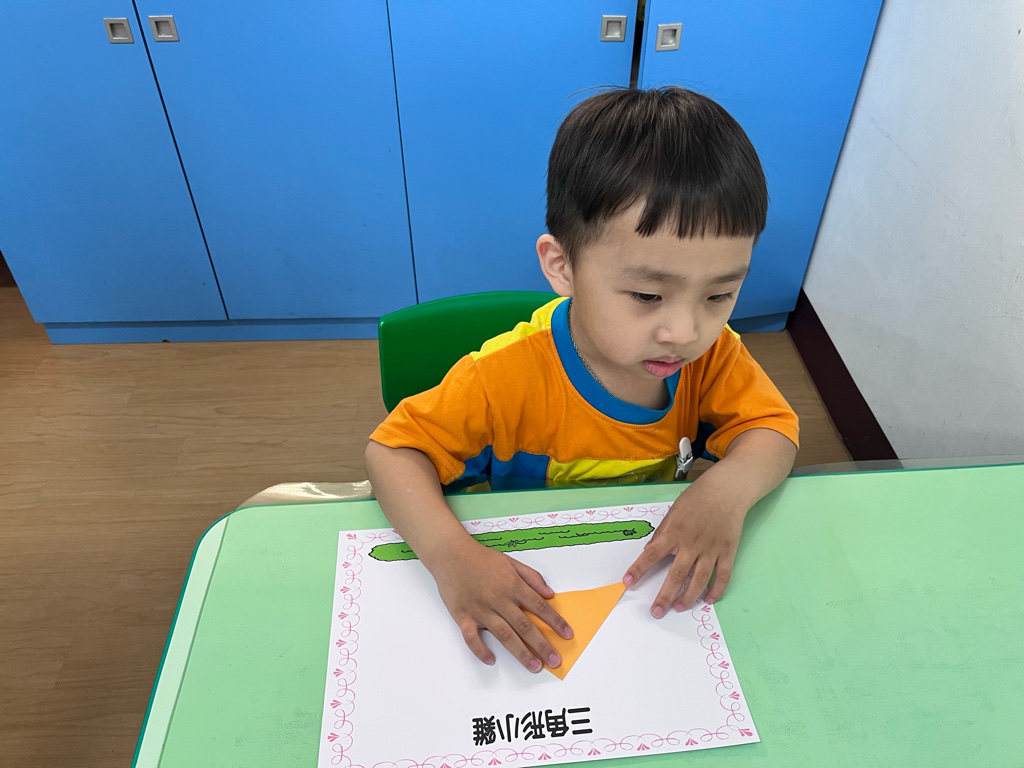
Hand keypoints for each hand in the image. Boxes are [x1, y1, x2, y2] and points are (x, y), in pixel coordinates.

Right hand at [430, 539, 572, 671]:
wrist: (450, 554)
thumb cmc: (481, 558)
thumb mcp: (511, 562)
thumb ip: (532, 578)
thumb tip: (550, 594)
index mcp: (512, 585)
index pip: (539, 606)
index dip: (555, 621)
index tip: (567, 634)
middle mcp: (499, 599)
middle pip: (524, 626)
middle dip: (542, 644)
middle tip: (555, 660)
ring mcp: (480, 609)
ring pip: (504, 635)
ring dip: (521, 652)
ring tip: (535, 666)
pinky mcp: (463, 616)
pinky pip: (472, 637)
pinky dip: (480, 650)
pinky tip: (491, 659)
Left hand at [623, 472, 746, 615]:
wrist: (726, 490)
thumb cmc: (697, 499)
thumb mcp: (673, 512)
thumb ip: (663, 533)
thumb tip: (651, 551)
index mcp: (674, 532)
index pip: (651, 554)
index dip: (638, 569)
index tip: (627, 582)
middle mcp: (692, 544)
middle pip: (676, 575)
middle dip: (665, 596)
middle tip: (656, 612)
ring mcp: (711, 549)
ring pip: (699, 580)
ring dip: (689, 597)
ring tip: (680, 608)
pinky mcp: (728, 552)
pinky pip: (723, 576)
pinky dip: (716, 590)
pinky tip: (708, 599)